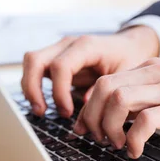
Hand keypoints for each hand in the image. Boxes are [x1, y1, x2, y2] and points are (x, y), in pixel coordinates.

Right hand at [21, 26, 159, 116]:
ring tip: (40, 110)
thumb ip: (104, 93)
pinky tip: (44, 104)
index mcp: (86, 46)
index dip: (59, 92)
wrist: (129, 46)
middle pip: (35, 60)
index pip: (60, 66)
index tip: (67, 112)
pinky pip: (36, 69)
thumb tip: (85, 115)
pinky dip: (34, 86)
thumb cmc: (128, 60)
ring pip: (31, 62)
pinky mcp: (56, 59)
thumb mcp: (124, 76)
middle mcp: (68, 44)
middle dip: (33, 88)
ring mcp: (59, 50)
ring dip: (30, 87)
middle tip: (41, 112)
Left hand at [73, 59, 159, 157]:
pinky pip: (146, 120)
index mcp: (151, 69)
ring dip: (107, 127)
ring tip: (114, 144)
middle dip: (91, 117)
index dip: (87, 108)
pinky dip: (132, 138)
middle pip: (103, 89)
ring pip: (118, 100)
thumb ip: (149, 96)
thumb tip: (121, 118)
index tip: (85, 128)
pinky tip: (135, 150)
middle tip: (95, 139)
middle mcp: (156, 74)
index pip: (104, 82)